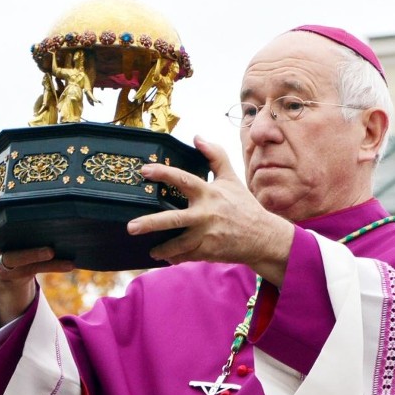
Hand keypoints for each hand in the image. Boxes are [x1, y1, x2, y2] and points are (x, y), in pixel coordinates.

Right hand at [0, 185, 73, 323]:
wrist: (12, 272)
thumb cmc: (17, 234)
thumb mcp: (16, 219)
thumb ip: (25, 205)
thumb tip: (59, 189)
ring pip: (10, 257)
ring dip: (31, 253)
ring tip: (50, 250)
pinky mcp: (15, 272)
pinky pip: (36, 268)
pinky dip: (54, 266)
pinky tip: (70, 263)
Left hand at [126, 137, 293, 285]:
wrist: (263, 237)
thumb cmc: (244, 206)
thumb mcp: (232, 179)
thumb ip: (215, 156)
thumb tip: (197, 137)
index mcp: (209, 193)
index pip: (183, 180)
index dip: (163, 173)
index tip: (145, 170)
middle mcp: (206, 214)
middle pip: (174, 219)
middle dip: (150, 223)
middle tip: (131, 227)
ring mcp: (207, 235)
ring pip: (178, 244)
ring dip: (162, 248)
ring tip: (151, 250)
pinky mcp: (209, 251)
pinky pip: (187, 255)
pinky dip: (176, 257)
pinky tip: (166, 257)